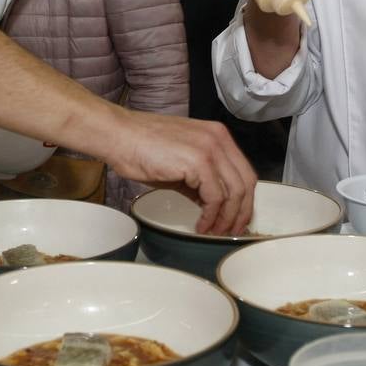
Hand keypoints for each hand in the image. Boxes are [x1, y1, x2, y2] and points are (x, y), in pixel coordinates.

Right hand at [102, 110, 255, 234]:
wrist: (119, 135)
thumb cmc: (141, 146)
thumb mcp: (181, 163)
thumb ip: (201, 181)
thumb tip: (211, 204)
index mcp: (217, 135)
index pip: (244, 171)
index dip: (245, 199)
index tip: (237, 217)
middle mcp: (218, 139)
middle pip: (246, 183)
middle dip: (241, 212)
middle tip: (230, 230)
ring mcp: (210, 149)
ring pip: (234, 192)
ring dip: (226, 217)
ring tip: (214, 230)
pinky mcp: (198, 161)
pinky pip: (215, 197)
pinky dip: (210, 215)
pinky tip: (200, 224)